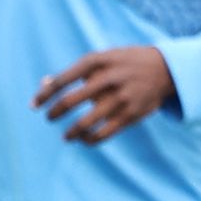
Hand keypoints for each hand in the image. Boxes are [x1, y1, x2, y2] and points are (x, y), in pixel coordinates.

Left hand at [34, 46, 175, 144]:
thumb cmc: (124, 63)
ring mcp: (121, 97)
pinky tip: (84, 140)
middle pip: (71, 101)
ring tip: (66, 137)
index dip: (44, 95)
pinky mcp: (132, 114)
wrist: (166, 68)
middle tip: (49, 118)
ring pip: (87, 122)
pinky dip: (91, 140)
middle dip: (55, 113)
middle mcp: (108, 78)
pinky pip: (105, 133)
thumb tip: (44, 85)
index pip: (62, 80)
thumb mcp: (101, 60)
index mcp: (97, 61)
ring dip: (71, 132)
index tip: (34, 106)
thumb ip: (74, 72)